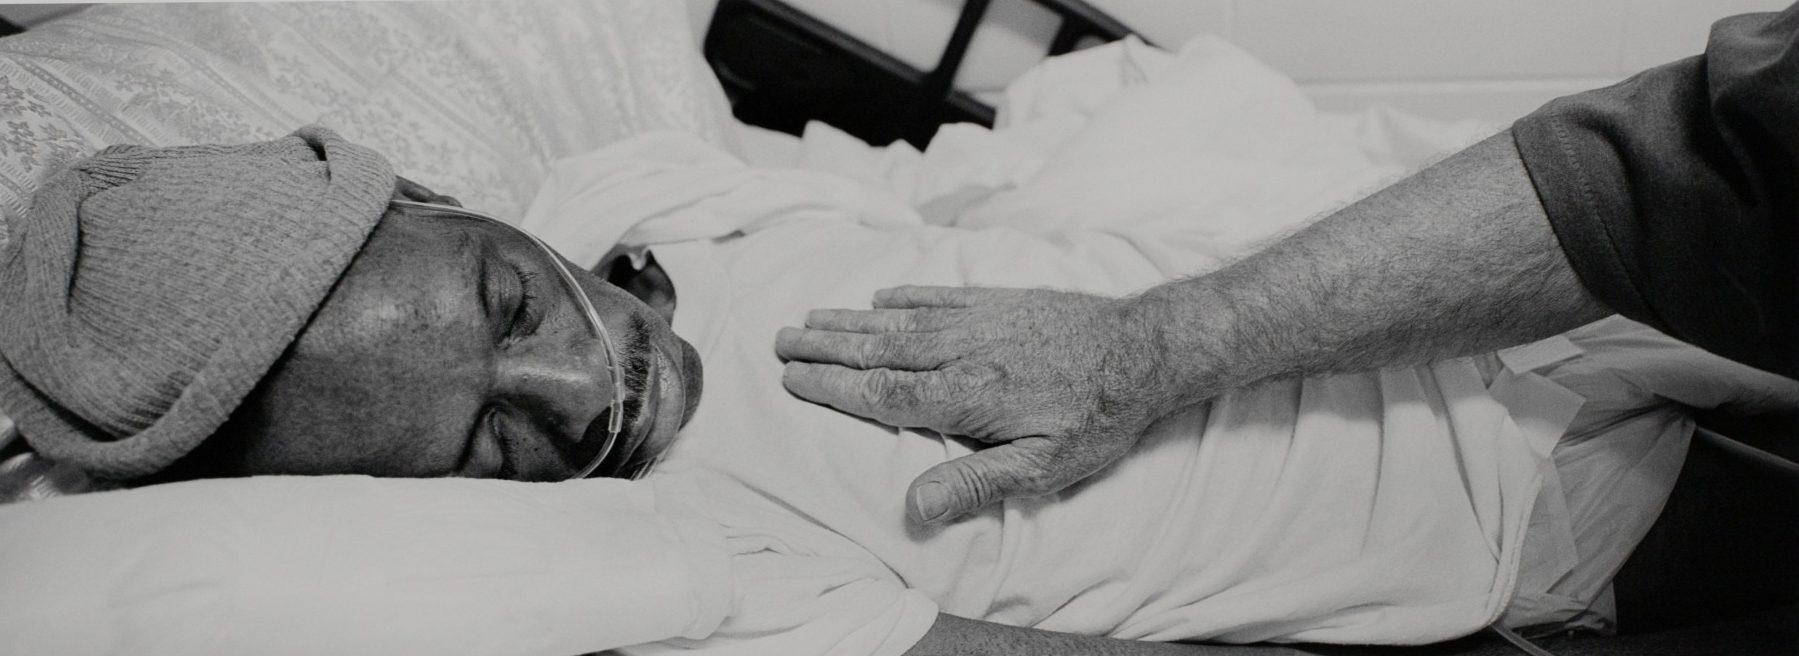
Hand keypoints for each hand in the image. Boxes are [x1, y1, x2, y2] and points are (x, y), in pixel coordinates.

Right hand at [776, 286, 1178, 523]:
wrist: (1146, 349)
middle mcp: (963, 352)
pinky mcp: (1002, 300)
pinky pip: (941, 294)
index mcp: (966, 396)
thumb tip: (915, 507)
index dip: (832, 386)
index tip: (791, 377)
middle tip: (780, 339)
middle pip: (878, 349)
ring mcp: (981, 320)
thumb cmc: (1098, 416)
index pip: (882, 392)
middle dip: (825, 346)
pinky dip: (905, 294)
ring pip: (901, 319)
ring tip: (811, 317)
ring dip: (851, 319)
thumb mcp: (1045, 467)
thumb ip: (977, 483)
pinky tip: (881, 296)